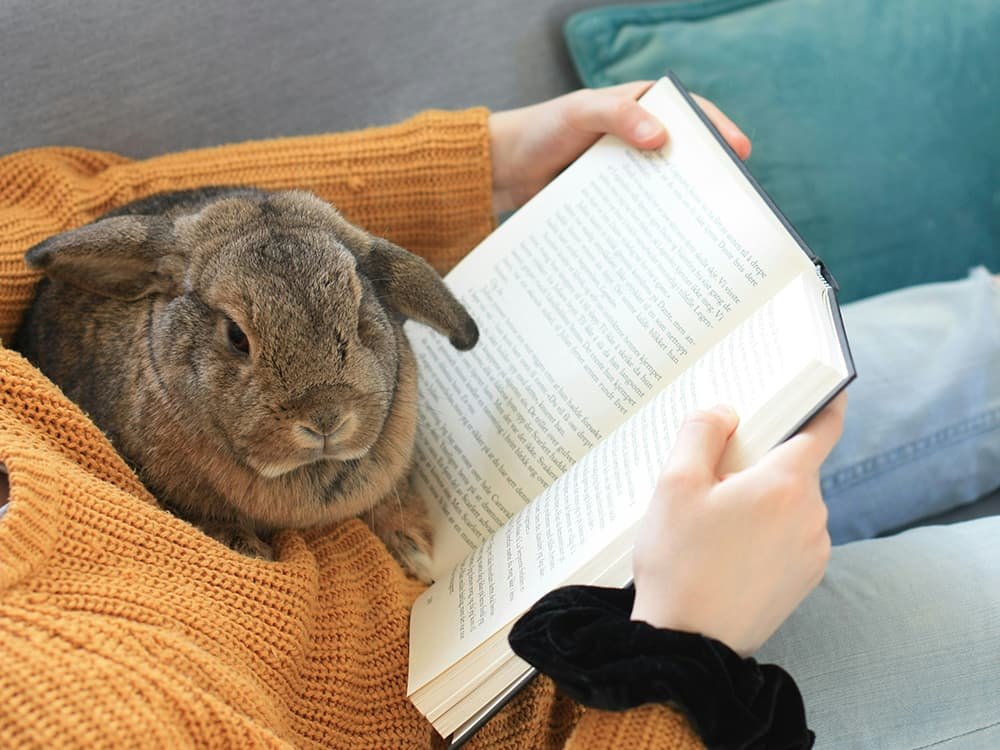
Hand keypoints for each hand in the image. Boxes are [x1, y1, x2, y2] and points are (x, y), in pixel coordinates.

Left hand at [488, 81, 751, 213]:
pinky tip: (663, 250)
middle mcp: (641, 140)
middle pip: (685, 158)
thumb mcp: (579, 113)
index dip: (718, 131)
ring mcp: (628, 174)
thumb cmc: (543, 129)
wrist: (505, 169)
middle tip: (730, 204)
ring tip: (703, 234)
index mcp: (641, 108)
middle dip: (708, 180)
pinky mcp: (613, 204)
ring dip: (682, 211)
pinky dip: (652, 229)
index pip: (690, 114)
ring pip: (665, 191)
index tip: (739, 152)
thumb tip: (661, 137)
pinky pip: (639, 215)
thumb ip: (617, 116)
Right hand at [630, 393, 846, 656]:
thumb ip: (701, 432)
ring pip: (790, 503)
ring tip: (710, 518)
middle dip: (761, 459)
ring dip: (760, 498)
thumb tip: (725, 412)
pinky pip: (789, 536)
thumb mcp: (673, 484)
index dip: (821, 400)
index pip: (824, 426)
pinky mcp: (803, 580)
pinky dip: (764, 530)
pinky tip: (724, 548)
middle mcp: (812, 515)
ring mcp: (812, 551)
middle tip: (713, 468)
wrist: (687, 644)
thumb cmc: (678, 563)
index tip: (815, 385)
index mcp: (786, 484)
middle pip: (796, 465)